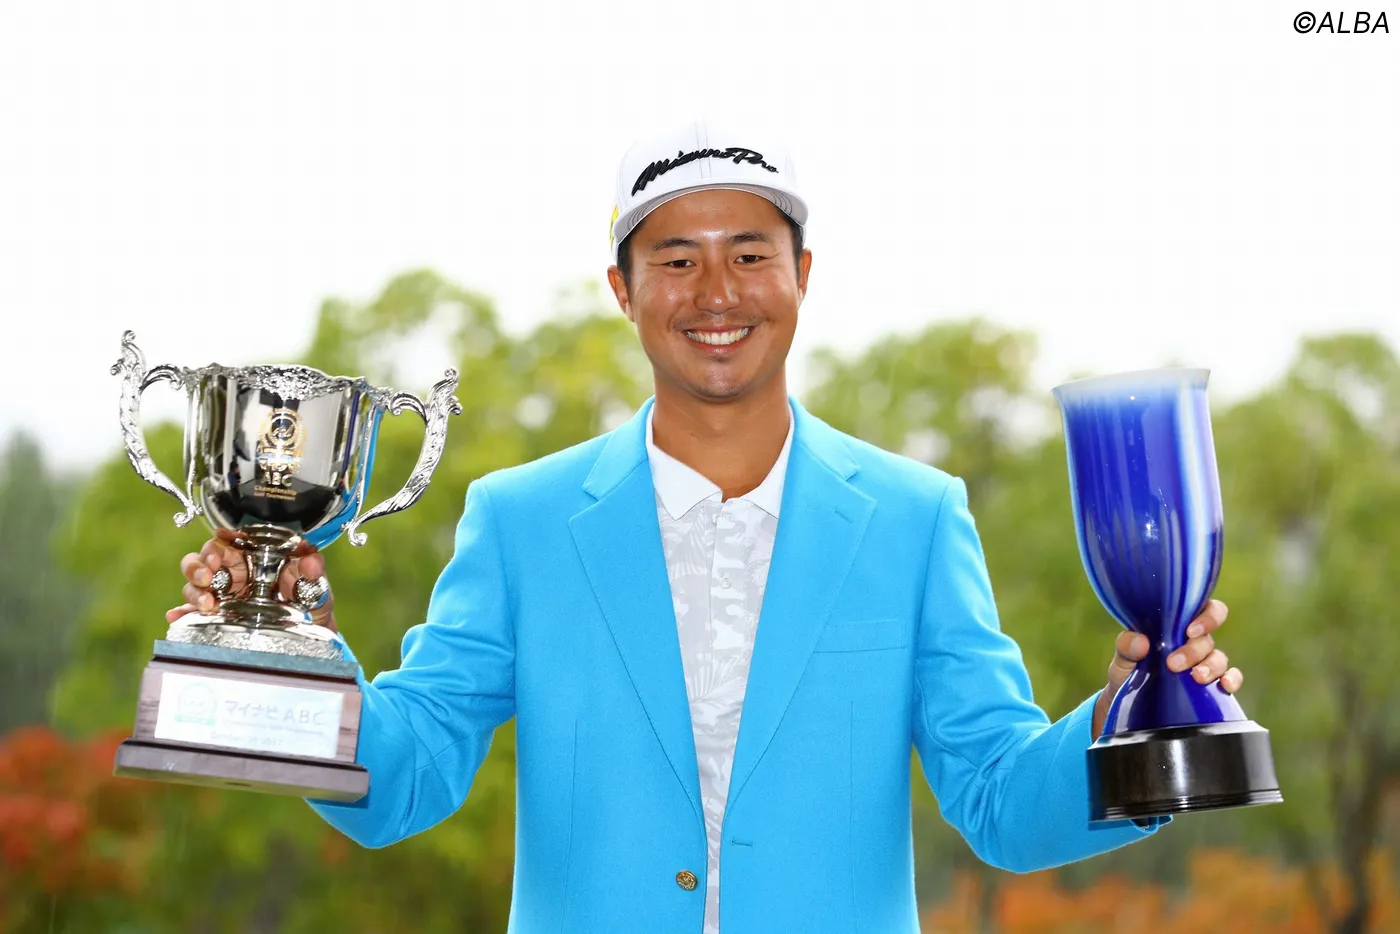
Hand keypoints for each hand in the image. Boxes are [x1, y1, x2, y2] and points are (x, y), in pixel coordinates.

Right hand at [165, 531, 336, 632]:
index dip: (218, 542)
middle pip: (202, 560)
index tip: (218, 554)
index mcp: (254, 556)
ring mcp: (223, 594)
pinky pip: (192, 612)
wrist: (309, 632)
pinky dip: (182, 612)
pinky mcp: (217, 615)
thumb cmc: (310, 601)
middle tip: (207, 576)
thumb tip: (311, 559)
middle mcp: (234, 572)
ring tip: (206, 604)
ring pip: (195, 584)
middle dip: (198, 566)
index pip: (228, 541)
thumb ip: (314, 570)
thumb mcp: (316, 584)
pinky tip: (176, 616)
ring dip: (193, 591)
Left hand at [1092, 599, 1241, 739]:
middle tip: (1173, 664)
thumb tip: (1141, 641)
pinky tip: (1226, 686)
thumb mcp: (1122, 657)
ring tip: (1196, 677)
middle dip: (1193, 651)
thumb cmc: (1128, 669)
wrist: (1128, 699)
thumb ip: (1126, 645)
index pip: (1203, 609)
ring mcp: (1204, 663)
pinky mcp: (1211, 684)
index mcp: (1176, 626)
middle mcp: (1194, 642)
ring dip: (1211, 667)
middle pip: (1207, 639)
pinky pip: (1231, 677)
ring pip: (1219, 658)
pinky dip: (1233, 679)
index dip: (1206, 617)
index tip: (1190, 631)